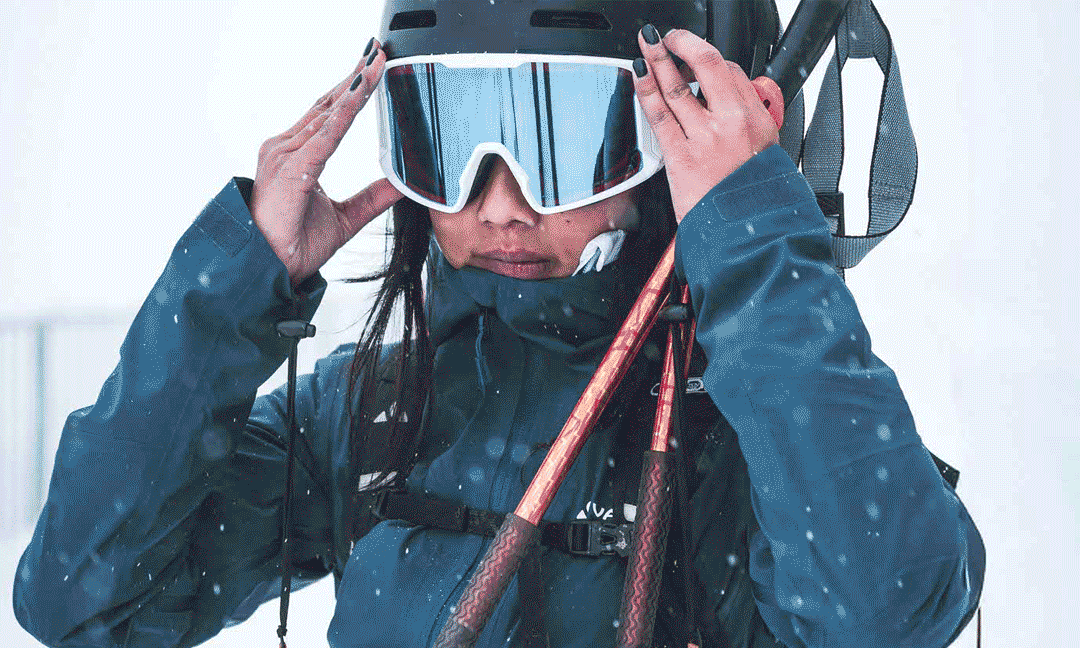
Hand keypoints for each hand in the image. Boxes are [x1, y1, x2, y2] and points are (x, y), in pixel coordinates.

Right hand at [250, 39, 403, 288]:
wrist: (269, 270)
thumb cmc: (294, 244)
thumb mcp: (346, 217)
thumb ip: (373, 198)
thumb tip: (403, 184)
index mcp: (295, 154)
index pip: (328, 113)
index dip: (352, 89)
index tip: (372, 66)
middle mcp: (286, 148)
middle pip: (328, 104)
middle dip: (356, 77)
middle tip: (379, 52)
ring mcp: (284, 155)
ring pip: (328, 114)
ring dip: (355, 88)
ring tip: (377, 65)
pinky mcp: (292, 169)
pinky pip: (325, 136)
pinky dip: (344, 113)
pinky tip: (360, 94)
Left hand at [633, 26, 783, 222]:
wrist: (748, 237)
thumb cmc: (756, 205)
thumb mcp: (769, 159)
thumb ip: (754, 129)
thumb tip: (742, 110)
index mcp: (758, 122)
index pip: (732, 74)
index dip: (709, 62)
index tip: (695, 60)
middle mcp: (732, 123)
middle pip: (707, 67)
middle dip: (684, 44)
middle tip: (669, 37)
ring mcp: (705, 138)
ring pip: (677, 86)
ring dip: (658, 60)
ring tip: (647, 45)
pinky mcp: (680, 156)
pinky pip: (658, 114)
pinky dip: (645, 90)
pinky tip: (638, 74)